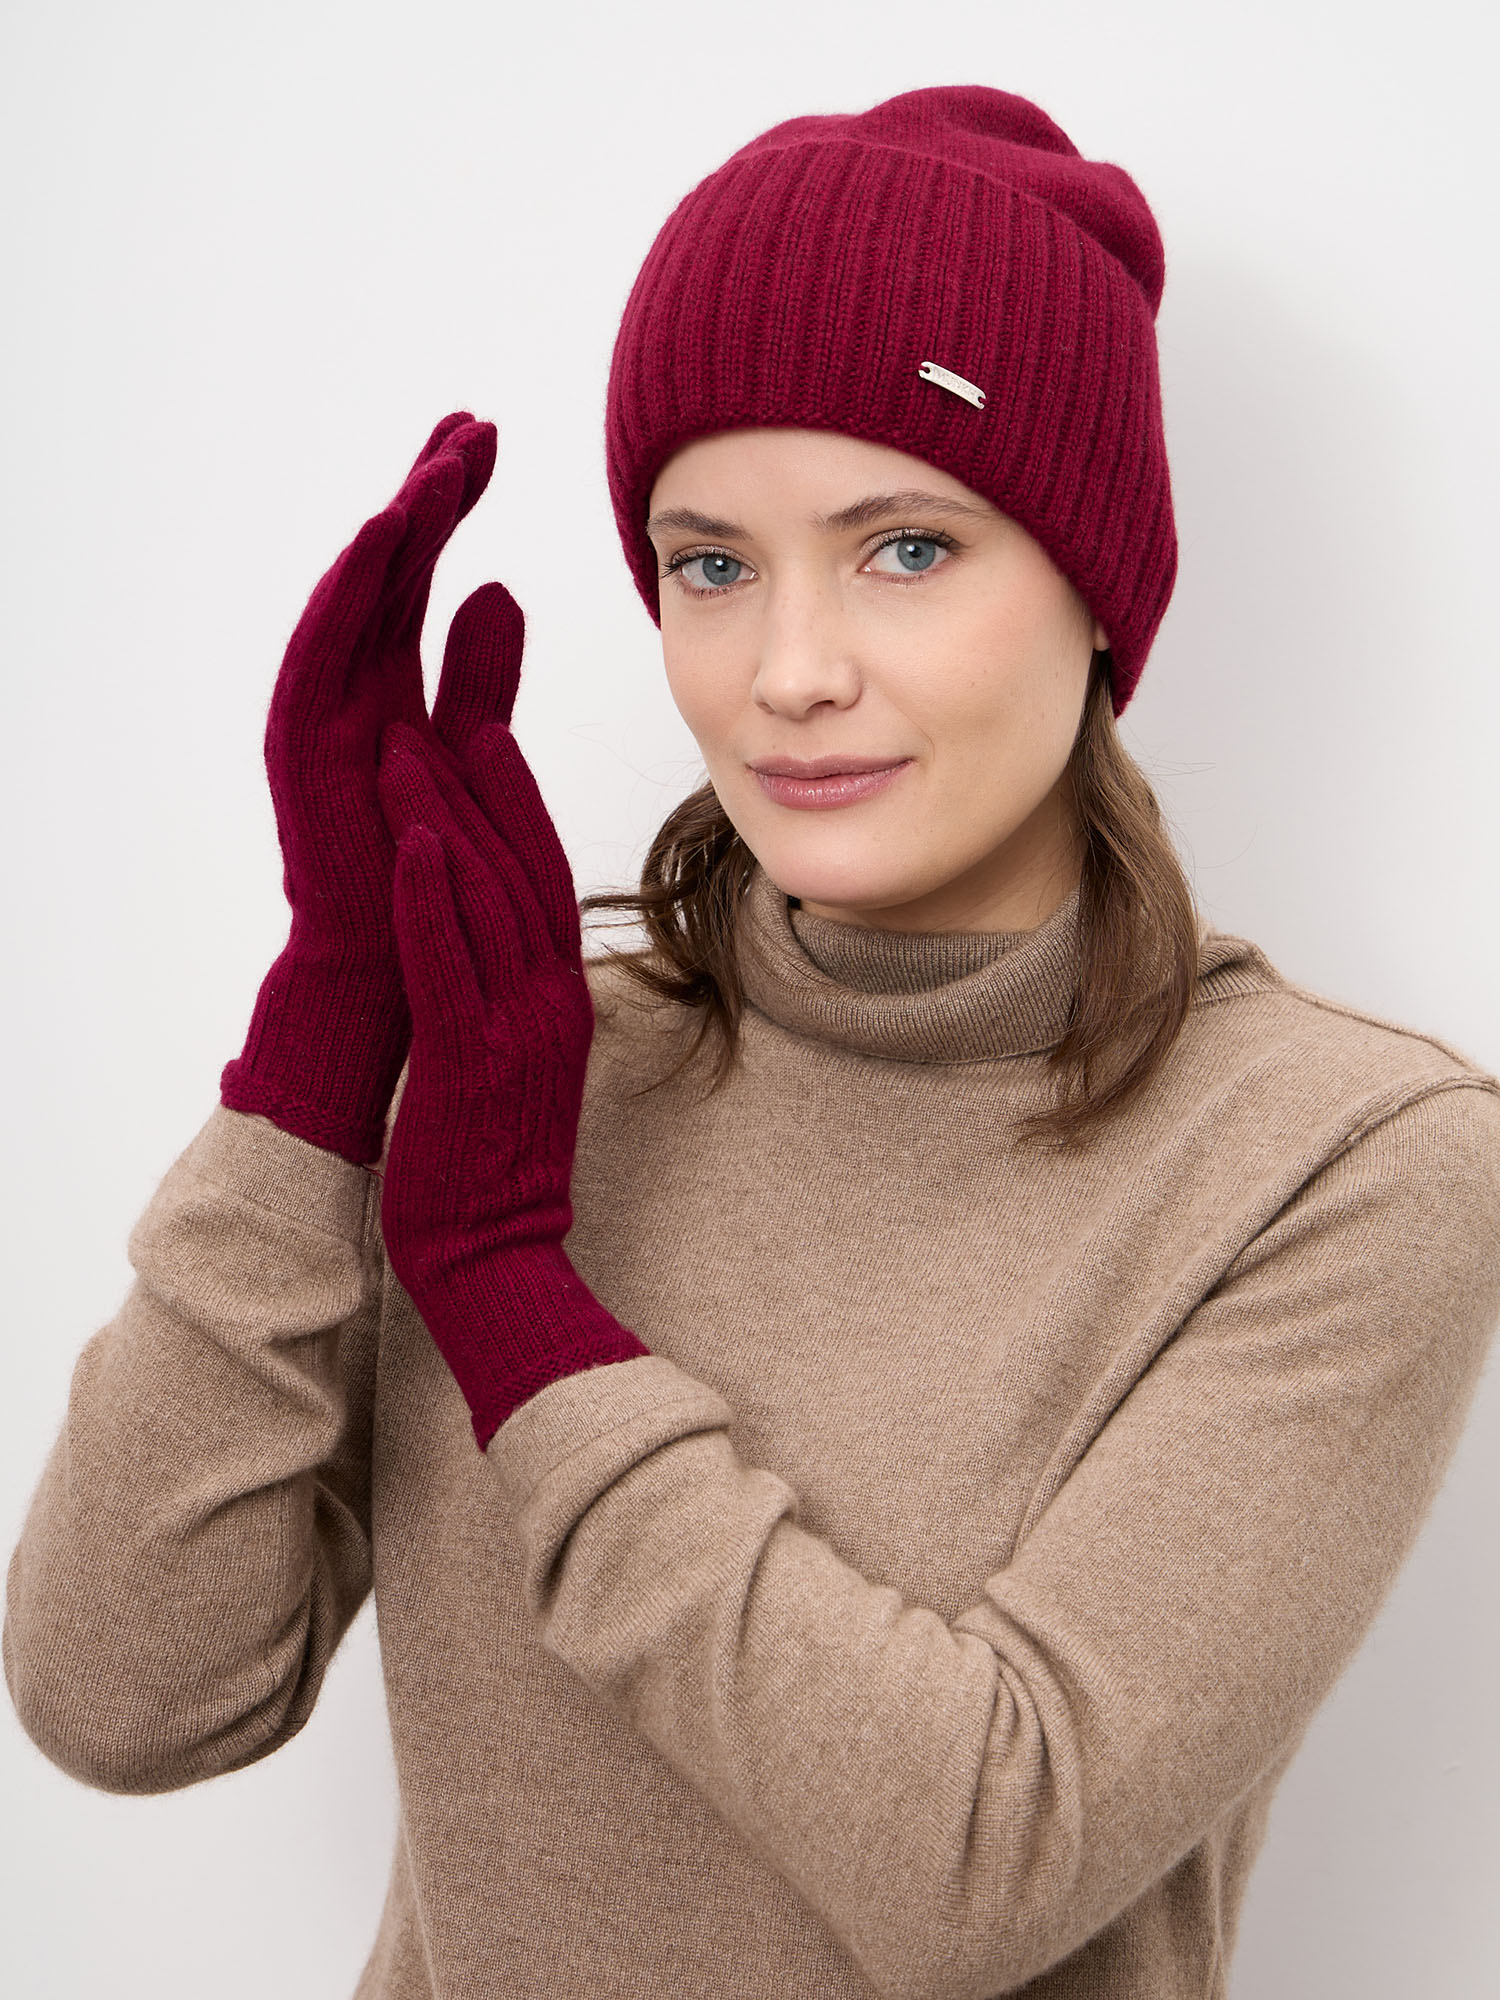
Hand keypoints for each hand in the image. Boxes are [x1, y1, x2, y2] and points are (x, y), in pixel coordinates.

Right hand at [219, 413, 529, 1165]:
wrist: (394, 979)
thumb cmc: (436, 881)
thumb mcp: (471, 756)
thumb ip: (481, 678)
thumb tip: (502, 592)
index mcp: (392, 689)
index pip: (421, 577)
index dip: (451, 506)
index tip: (490, 440)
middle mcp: (352, 692)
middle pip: (386, 571)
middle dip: (426, 492)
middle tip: (470, 424)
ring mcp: (322, 718)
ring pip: (353, 599)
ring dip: (395, 528)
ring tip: (438, 464)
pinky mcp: (303, 751)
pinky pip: (321, 653)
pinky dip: (350, 592)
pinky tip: (387, 535)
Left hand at [374, 719, 648, 1449]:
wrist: (497, 1257)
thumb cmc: (496, 1162)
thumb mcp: (521, 1060)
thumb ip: (518, 992)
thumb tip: (501, 936)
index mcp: (561, 999)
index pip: (546, 876)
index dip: (518, 799)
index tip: (486, 730)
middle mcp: (550, 1002)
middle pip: (525, 869)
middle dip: (485, 783)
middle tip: (451, 705)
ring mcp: (515, 1032)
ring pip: (488, 902)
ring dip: (447, 819)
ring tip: (409, 747)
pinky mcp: (468, 1065)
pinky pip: (451, 967)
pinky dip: (432, 900)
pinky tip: (410, 845)